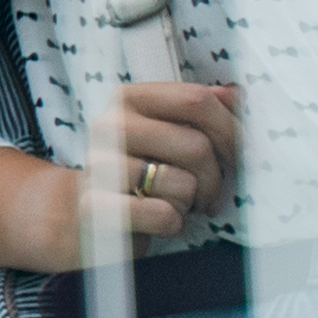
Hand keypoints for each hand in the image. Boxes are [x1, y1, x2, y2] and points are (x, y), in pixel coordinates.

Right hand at [0, 82, 242, 273]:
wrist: (80, 215)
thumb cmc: (137, 172)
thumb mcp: (166, 132)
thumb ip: (200, 110)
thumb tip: (237, 95)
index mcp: (129, 98)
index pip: (197, 100)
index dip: (231, 130)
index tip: (237, 153)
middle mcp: (109, 125)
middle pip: (198, 146)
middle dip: (214, 177)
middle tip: (205, 190)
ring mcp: (100, 165)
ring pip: (184, 184)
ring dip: (189, 202)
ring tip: (173, 202)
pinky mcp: (97, 206)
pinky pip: (164, 214)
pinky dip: (171, 223)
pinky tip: (157, 219)